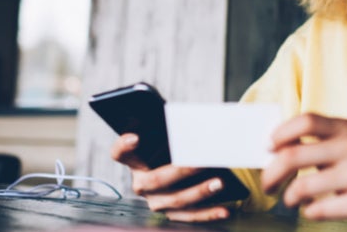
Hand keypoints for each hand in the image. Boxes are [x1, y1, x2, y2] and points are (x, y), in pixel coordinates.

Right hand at [110, 133, 229, 221]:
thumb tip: (200, 129)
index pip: (120, 154)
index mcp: (136, 162)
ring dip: (200, 192)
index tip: (135, 137)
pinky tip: (226, 210)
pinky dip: (210, 213)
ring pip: (177, 200)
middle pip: (157, 179)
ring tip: (220, 183)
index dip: (124, 146)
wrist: (179, 172)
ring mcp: (156, 202)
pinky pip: (191, 217)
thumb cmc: (175, 149)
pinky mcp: (172, 215)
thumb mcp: (170, 140)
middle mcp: (141, 184)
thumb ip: (176, 134)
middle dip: (182, 170)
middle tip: (201, 161)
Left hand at [261, 113, 346, 224]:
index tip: (268, 147)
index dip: (280, 133)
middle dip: (271, 174)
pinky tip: (312, 209)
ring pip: (301, 187)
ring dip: (288, 197)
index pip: (305, 121)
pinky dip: (308, 212)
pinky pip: (318, 210)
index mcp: (344, 129)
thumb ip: (318, 141)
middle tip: (268, 184)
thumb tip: (274, 150)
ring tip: (291, 200)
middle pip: (293, 155)